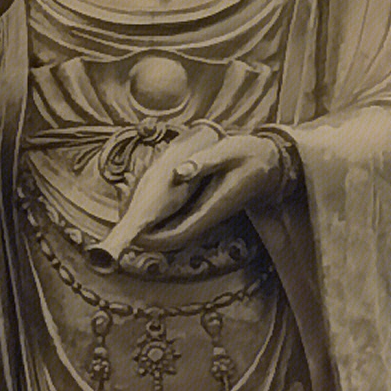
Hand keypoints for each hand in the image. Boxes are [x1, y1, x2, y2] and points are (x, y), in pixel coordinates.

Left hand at [106, 126, 294, 259]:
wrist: (272, 165)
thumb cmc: (250, 156)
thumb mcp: (227, 152)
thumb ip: (203, 162)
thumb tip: (178, 172)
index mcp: (211, 209)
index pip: (176, 234)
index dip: (152, 238)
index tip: (130, 234)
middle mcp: (206, 217)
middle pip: (169, 238)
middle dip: (144, 236)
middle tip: (118, 227)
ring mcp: (204, 214)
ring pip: (172, 229)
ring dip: (150, 227)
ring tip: (126, 214)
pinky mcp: (202, 208)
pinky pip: (176, 218)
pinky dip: (159, 215)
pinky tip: (145, 202)